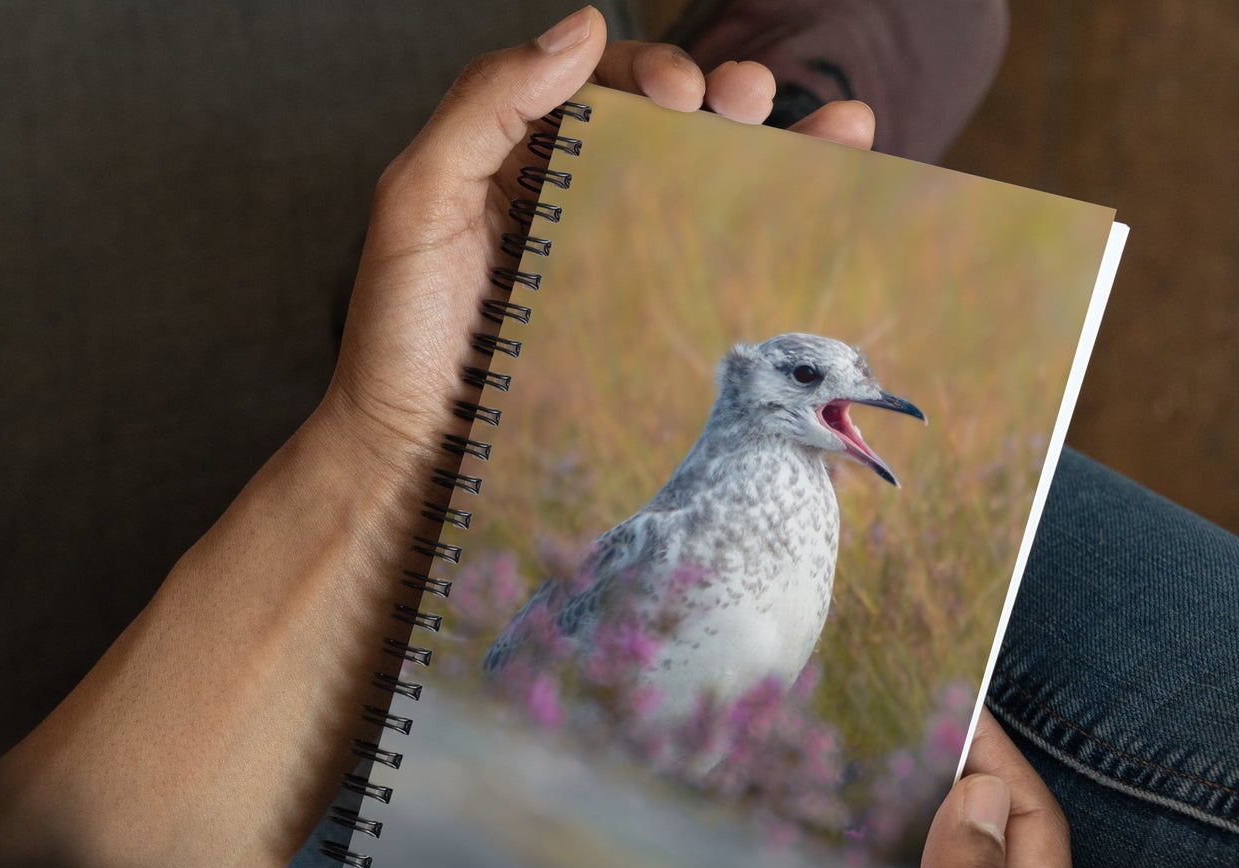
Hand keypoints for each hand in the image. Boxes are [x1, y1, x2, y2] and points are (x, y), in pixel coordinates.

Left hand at [303, 4, 876, 484]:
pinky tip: (823, 209)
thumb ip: (485, 105)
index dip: (653, 72)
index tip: (683, 91)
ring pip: (703, 193)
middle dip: (726, 102)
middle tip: (751, 103)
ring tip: (838, 131)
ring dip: (776, 154)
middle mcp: (571, 204)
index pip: (604, 87)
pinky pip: (705, 271)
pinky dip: (769, 237)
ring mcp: (605, 269)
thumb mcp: (418, 201)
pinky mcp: (628, 329)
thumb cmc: (400, 337)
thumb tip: (584, 31)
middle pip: (669, 132)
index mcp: (519, 159)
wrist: (409, 455)